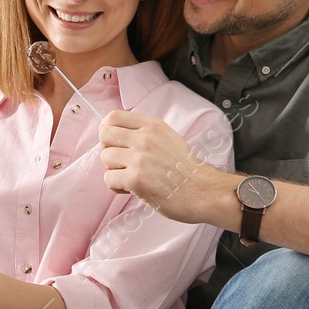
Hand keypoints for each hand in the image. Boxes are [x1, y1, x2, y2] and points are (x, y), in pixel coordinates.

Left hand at [98, 110, 232, 221]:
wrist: (204, 191)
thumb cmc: (186, 169)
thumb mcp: (168, 139)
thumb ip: (145, 134)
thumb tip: (117, 136)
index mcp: (153, 126)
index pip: (113, 117)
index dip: (107, 130)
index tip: (114, 143)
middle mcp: (145, 139)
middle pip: (104, 135)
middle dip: (108, 150)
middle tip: (121, 163)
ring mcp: (140, 158)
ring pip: (105, 158)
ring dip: (113, 170)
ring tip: (130, 177)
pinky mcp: (136, 179)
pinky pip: (108, 179)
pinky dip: (116, 187)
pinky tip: (131, 189)